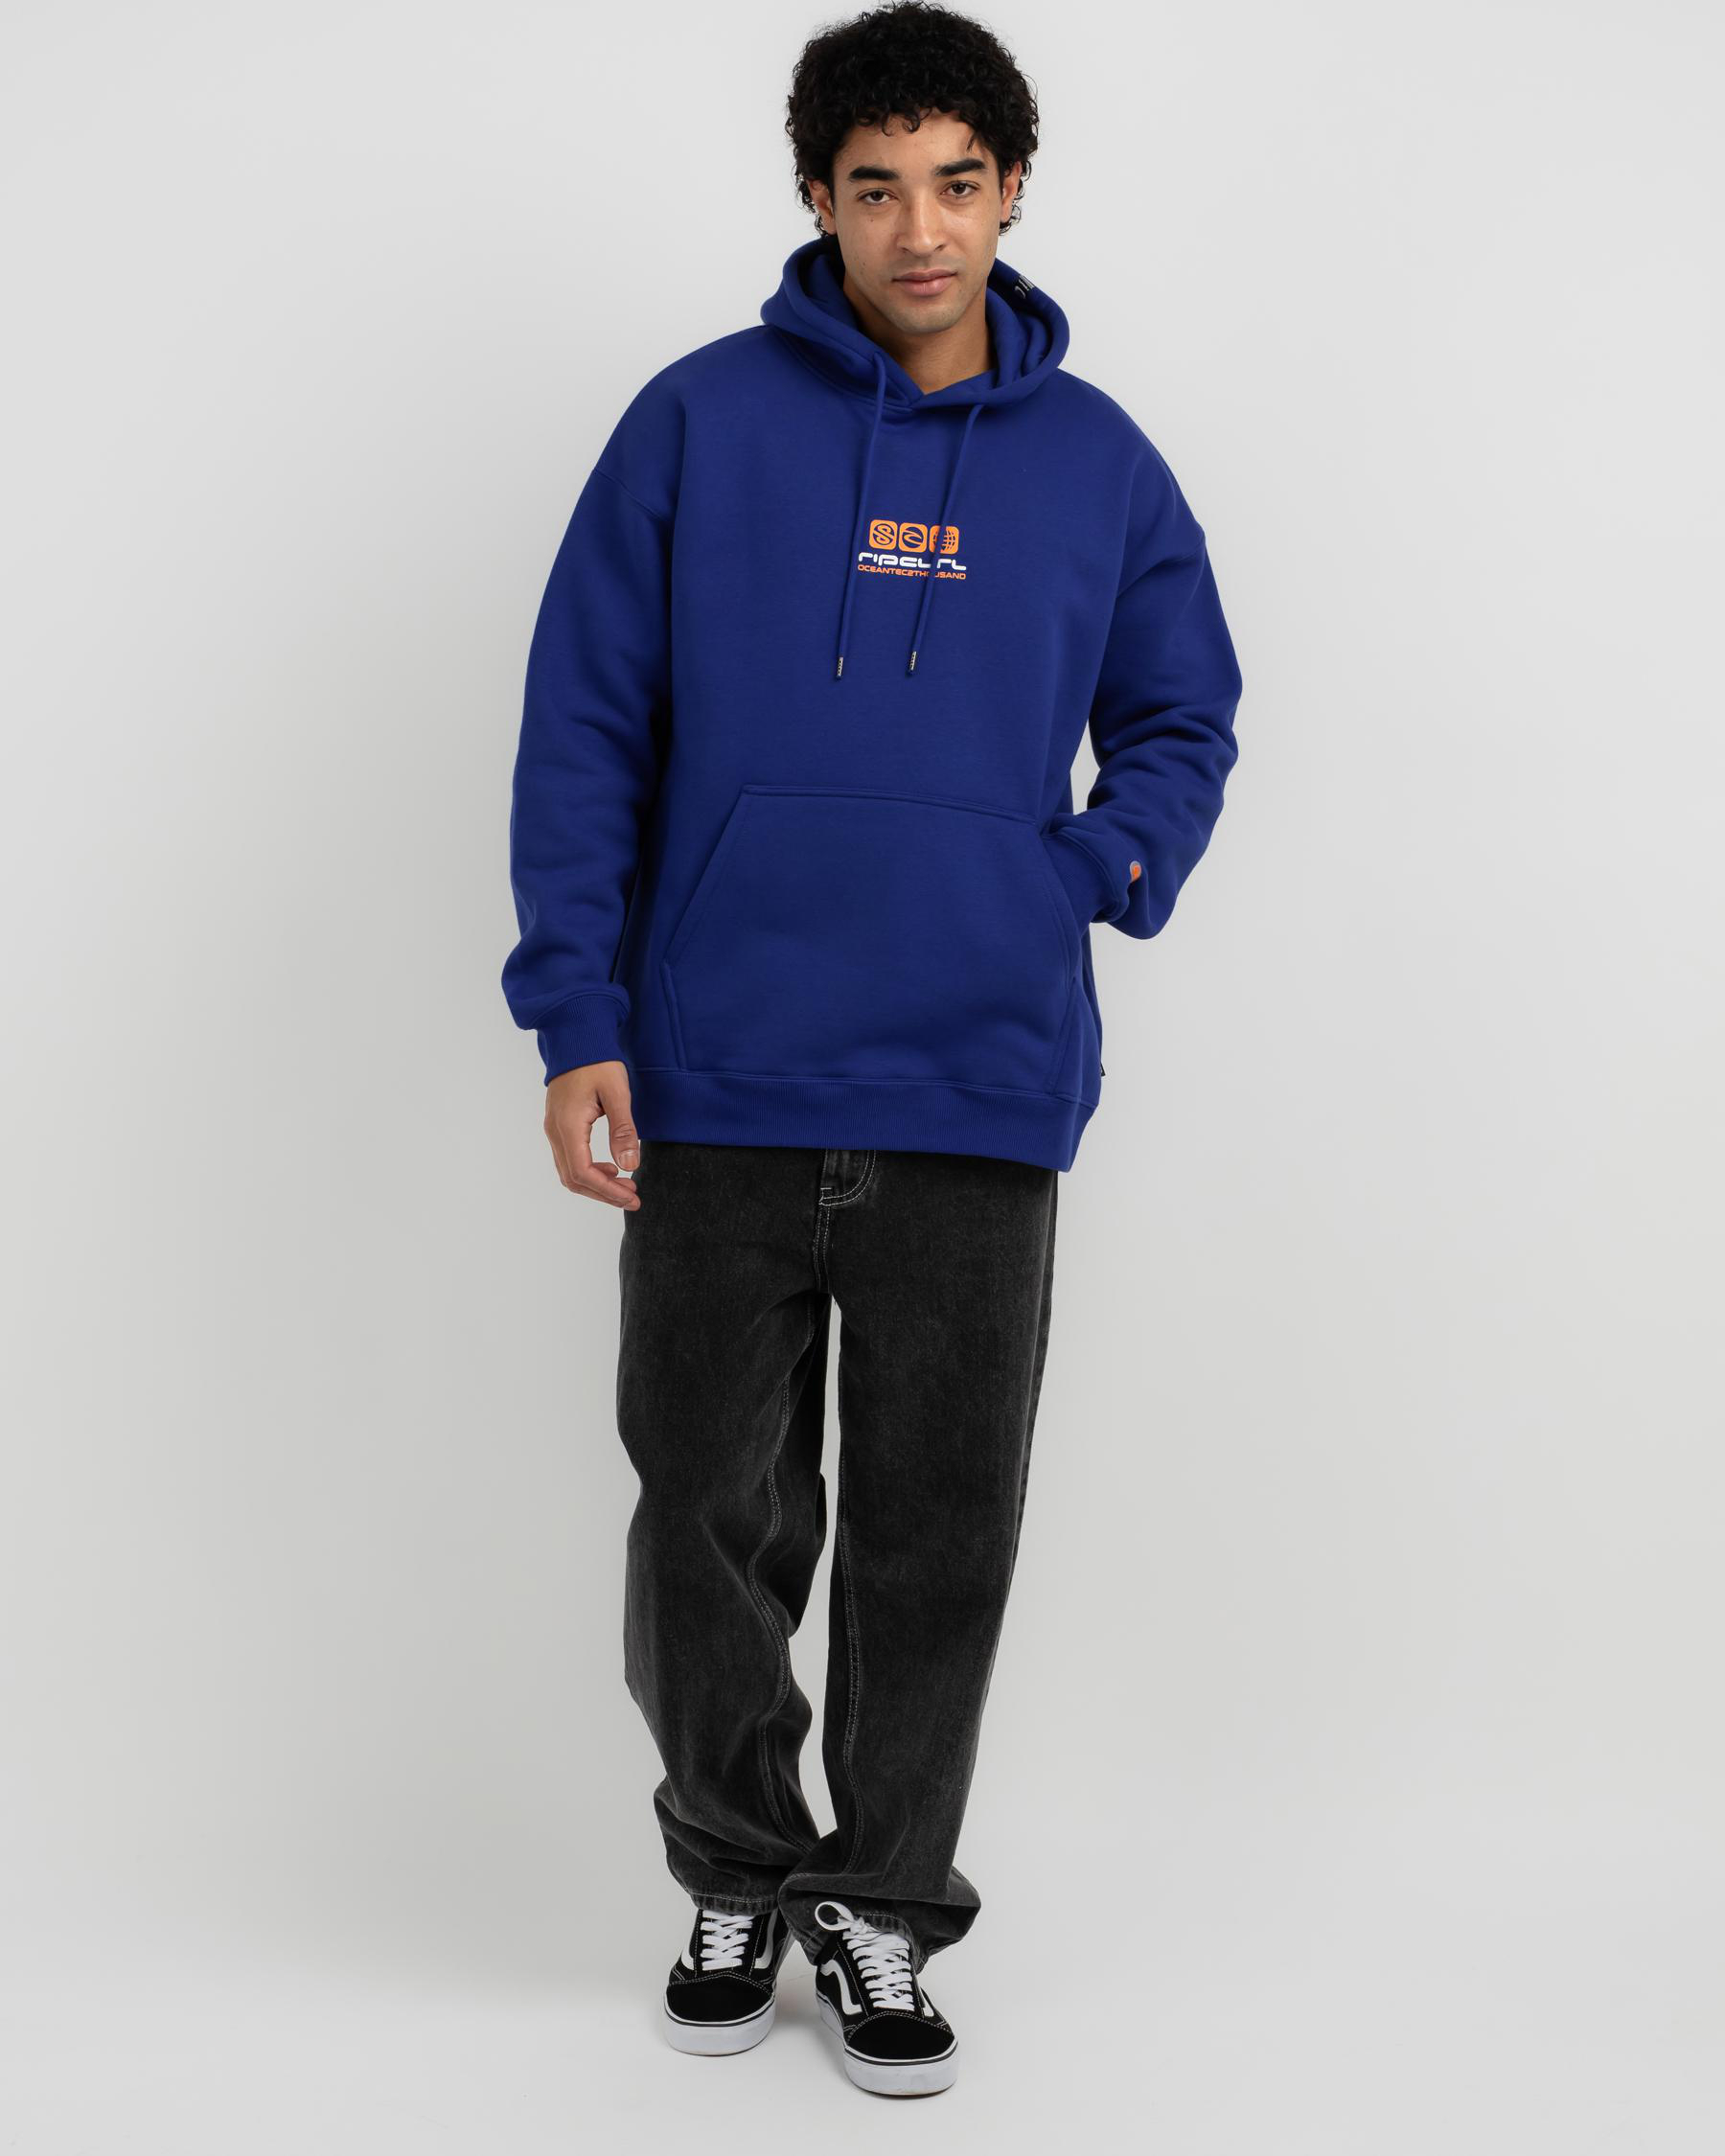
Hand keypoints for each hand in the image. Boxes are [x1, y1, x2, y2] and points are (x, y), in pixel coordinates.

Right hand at [543, 1062, 641, 1209]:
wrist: (575, 1037)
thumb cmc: (598, 1061)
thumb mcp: (617, 1093)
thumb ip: (623, 1130)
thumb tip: (630, 1166)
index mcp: (568, 1125)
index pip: (583, 1172)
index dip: (607, 1191)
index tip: (632, 1197)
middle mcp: (555, 1131)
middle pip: (573, 1178)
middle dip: (603, 1193)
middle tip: (633, 1198)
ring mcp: (553, 1128)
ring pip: (568, 1171)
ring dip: (596, 1184)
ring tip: (625, 1185)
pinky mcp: (558, 1124)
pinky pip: (568, 1158)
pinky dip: (588, 1171)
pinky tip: (610, 1168)